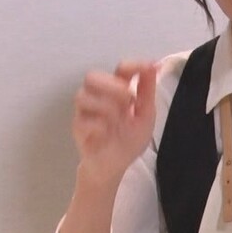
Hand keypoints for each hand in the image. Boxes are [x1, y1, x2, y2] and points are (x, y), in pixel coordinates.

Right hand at [71, 60, 156, 186]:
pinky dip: (98, 126)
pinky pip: (82, 120)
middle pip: (92, 76)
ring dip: (105, 106)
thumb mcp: (145, 116)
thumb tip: (154, 65)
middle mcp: (98, 97)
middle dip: (111, 85)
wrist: (116, 167)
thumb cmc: (129, 140)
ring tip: (118, 121)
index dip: (133, 65)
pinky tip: (106, 134)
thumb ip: (147, 91)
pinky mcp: (78, 129)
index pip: (120, 69)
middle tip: (128, 100)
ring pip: (82, 96)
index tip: (148, 68)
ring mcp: (85, 112)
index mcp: (116, 91)